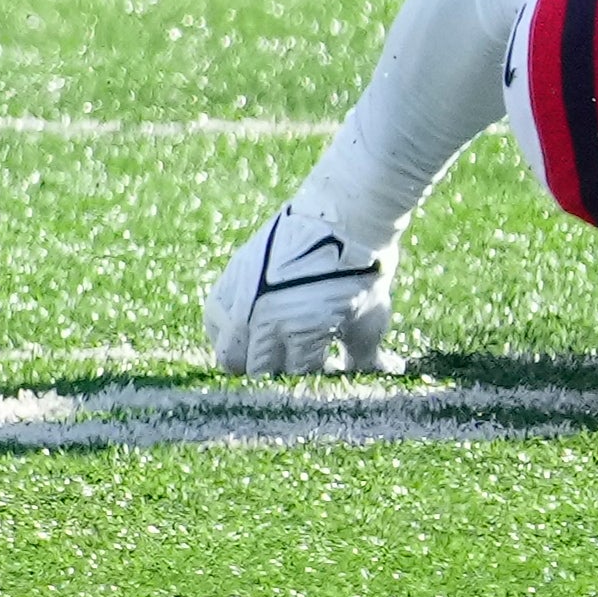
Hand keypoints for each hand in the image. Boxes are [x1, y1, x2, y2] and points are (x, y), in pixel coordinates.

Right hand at [202, 201, 397, 375]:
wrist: (343, 217)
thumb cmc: (362, 271)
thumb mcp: (370, 319)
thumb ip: (365, 357)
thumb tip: (382, 375)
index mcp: (302, 334)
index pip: (295, 379)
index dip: (314, 380)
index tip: (325, 369)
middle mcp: (267, 320)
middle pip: (259, 372)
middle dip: (280, 372)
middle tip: (296, 361)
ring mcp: (245, 298)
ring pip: (230, 354)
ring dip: (249, 357)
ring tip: (269, 348)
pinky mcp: (233, 277)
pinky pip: (215, 320)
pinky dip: (226, 332)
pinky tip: (246, 329)